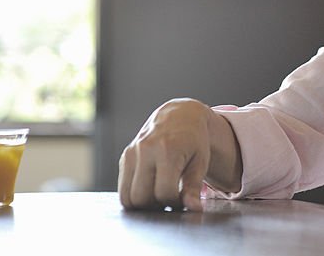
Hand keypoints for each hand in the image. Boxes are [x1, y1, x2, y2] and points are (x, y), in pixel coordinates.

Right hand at [118, 98, 241, 210]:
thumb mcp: (200, 161)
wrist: (180, 115)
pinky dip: (135, 195)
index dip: (175, 203)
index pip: (164, 193)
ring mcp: (132, 152)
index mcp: (167, 150)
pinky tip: (150, 188)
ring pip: (128, 197)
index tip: (182, 198)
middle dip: (157, 205)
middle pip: (142, 198)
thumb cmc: (194, 140)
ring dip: (143, 204)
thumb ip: (194, 187)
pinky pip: (123, 188)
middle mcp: (146, 149)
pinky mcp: (125, 156)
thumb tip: (193, 208)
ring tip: (160, 194)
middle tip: (170, 197)